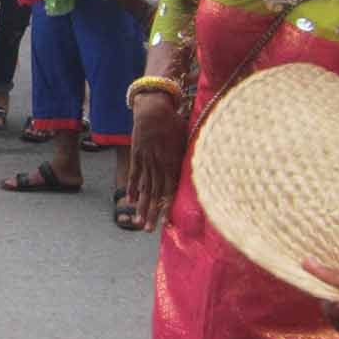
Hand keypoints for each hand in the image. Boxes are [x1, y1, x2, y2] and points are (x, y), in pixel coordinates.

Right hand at [126, 95, 184, 231]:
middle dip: (151, 213)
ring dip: (141, 207)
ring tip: (138, 222)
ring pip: (143, 188)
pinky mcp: (136, 156)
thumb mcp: (188, 138)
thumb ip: (191, 157)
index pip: (170, 190)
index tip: (166, 223)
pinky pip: (134, 175)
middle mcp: (158, 165)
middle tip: (148, 230)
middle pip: (154, 194)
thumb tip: (208, 168)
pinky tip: (130, 201)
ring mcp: (145, 161)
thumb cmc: (175, 122)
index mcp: (173, 162)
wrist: (153, 108)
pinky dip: (131, 188)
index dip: (167, 207)